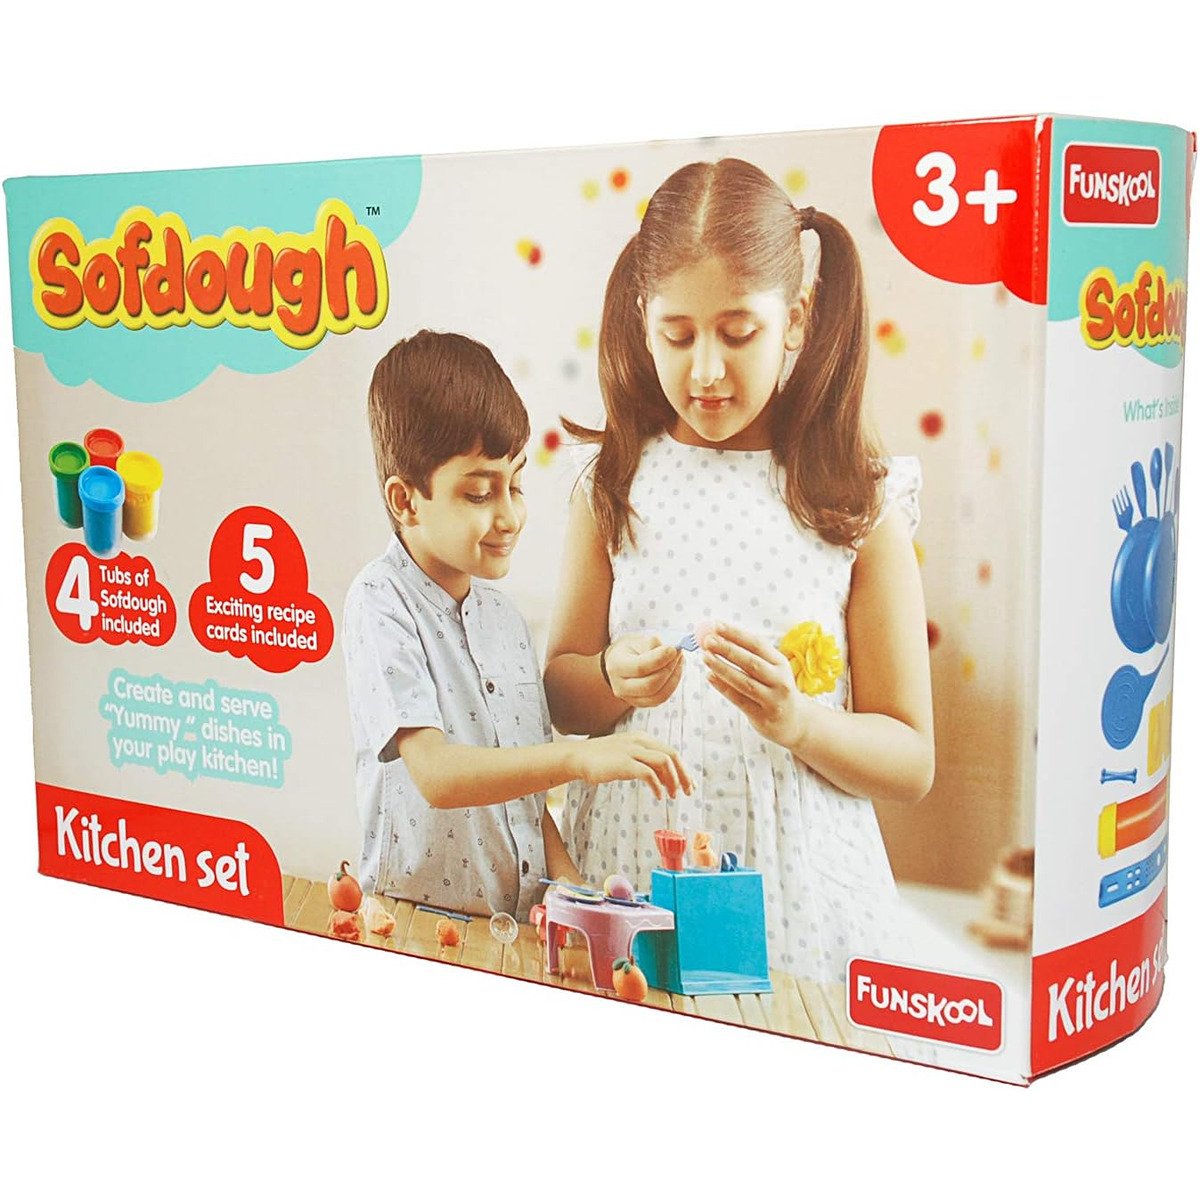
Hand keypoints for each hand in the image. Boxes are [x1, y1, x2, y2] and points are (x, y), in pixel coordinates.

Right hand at [569, 732, 692, 799]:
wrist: (577, 757)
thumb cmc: (601, 759)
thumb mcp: (626, 755)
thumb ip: (644, 761)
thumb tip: (664, 777)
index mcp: (642, 738)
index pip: (670, 751)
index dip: (682, 768)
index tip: (688, 783)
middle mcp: (639, 741)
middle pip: (672, 755)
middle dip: (683, 774)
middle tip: (688, 791)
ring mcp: (631, 751)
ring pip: (664, 762)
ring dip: (672, 780)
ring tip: (672, 795)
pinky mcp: (624, 763)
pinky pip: (648, 773)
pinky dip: (657, 785)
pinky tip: (658, 795)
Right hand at [604, 634, 683, 708]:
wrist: (620, 662)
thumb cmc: (630, 649)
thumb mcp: (636, 640)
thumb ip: (651, 644)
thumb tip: (670, 652)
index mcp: (616, 666)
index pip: (640, 667)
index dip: (659, 659)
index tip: (672, 649)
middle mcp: (620, 686)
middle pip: (650, 685)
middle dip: (668, 669)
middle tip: (677, 654)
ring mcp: (630, 698)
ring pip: (658, 695)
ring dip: (674, 678)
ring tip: (678, 661)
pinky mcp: (641, 703)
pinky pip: (661, 698)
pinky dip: (672, 685)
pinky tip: (675, 671)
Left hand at [702, 622, 813, 750]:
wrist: (796, 721)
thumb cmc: (777, 689)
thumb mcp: (773, 669)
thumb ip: (752, 655)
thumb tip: (719, 637)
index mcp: (781, 663)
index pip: (757, 644)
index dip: (736, 634)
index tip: (717, 626)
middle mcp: (780, 681)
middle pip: (751, 662)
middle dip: (727, 649)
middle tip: (708, 641)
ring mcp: (772, 700)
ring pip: (744, 682)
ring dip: (722, 668)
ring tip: (706, 657)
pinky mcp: (762, 716)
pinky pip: (739, 699)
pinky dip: (723, 687)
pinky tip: (710, 676)